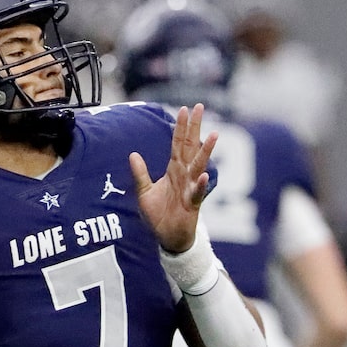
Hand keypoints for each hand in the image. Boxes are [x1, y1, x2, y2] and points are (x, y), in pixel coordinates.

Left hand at [129, 104, 216, 252]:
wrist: (167, 238)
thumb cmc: (159, 215)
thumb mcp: (144, 192)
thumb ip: (140, 173)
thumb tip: (133, 154)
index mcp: (173, 171)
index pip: (178, 144)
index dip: (180, 127)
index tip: (184, 109)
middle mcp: (184, 176)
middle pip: (191, 148)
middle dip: (195, 128)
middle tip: (200, 108)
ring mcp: (189, 189)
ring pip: (198, 167)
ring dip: (206, 152)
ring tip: (213, 135)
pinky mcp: (191, 205)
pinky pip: (196, 194)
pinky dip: (199, 185)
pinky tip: (203, 175)